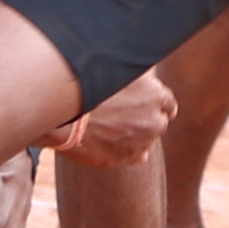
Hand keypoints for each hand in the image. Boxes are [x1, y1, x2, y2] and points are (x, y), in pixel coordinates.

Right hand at [60, 68, 176, 165]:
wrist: (61, 115)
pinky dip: (128, 150)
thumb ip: (134, 72)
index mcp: (156, 95)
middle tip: (123, 113)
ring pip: (146, 139)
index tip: (145, 103)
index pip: (168, 102)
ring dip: (135, 134)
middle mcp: (154, 120)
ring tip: (110, 127)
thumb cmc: (84, 85)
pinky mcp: (126, 158)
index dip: (154, 102)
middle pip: (158, 121)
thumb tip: (141, 69)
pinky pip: (137, 155)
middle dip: (145, 118)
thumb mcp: (115, 69)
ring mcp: (141, 142)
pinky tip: (112, 142)